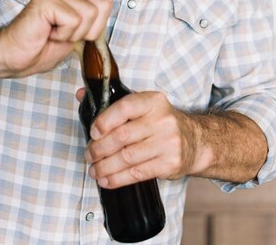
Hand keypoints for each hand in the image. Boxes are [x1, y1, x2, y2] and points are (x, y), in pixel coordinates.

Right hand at [0, 0, 111, 77]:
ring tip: (52, 34)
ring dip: (72, 34)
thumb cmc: (37, 49)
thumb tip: (107, 15)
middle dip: (86, 31)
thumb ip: (90, 25)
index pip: (105, 3)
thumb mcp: (74, 38)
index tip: (73, 36)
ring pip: (88, 15)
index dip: (95, 27)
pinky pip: (73, 20)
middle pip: (101, 8)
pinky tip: (46, 33)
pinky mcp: (46, 0)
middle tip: (61, 35)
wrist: (11, 57)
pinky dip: (62, 34)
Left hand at [81, 90, 196, 188]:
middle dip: (100, 148)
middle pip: (123, 136)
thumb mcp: (143, 105)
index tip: (93, 132)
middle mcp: (162, 120)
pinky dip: (118, 179)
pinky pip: (138, 174)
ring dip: (105, 166)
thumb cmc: (160, 122)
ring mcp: (168, 143)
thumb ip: (111, 101)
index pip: (125, 107)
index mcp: (153, 101)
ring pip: (127, 157)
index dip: (105, 120)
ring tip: (94, 170)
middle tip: (89, 155)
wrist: (195, 141)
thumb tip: (80, 94)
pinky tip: (106, 180)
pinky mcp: (170, 164)